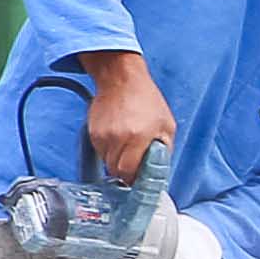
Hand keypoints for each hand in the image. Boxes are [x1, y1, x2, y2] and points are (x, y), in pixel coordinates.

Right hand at [80, 51, 174, 184]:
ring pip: (107, 162)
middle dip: (126, 171)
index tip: (139, 179)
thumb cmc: (146, 99)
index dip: (134, 178)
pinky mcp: (93, 133)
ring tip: (127, 144)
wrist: (121, 79)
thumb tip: (158, 170)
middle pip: (116, 171)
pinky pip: (101, 152)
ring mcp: (102, 135)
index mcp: (138, 137)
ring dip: (117, 160)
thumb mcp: (166, 125)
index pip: (128, 172)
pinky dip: (109, 150)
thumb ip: (163, 150)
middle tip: (135, 162)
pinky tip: (118, 137)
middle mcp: (117, 138)